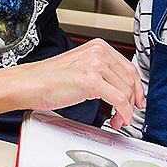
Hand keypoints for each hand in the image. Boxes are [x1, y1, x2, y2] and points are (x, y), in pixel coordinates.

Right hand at [15, 39, 145, 128]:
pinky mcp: (91, 81)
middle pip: (130, 80)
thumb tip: (119, 88)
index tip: (137, 100)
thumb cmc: (48, 79)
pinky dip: (123, 113)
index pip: (128, 68)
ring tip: (117, 119)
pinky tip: (117, 119)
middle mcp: (98, 52)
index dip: (137, 88)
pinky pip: (119, 100)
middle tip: (127, 115)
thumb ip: (100, 72)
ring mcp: (95, 65)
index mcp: (98, 47)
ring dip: (126, 111)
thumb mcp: (80, 67)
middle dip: (132, 102)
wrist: (28, 84)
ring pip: (126, 91)